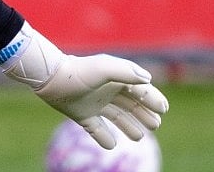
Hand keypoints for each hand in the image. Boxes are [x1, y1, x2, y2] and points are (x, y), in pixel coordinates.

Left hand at [0, 22, 167, 148]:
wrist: (50, 78)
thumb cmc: (79, 71)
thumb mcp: (104, 67)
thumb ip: (127, 72)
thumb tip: (148, 80)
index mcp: (115, 78)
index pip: (139, 90)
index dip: (153, 99)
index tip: (163, 110)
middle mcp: (107, 91)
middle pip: (131, 104)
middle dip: (144, 114)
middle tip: (156, 124)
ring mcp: (94, 103)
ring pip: (117, 117)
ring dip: (129, 126)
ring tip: (140, 136)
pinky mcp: (81, 114)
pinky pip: (96, 129)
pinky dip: (104, 137)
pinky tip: (111, 144)